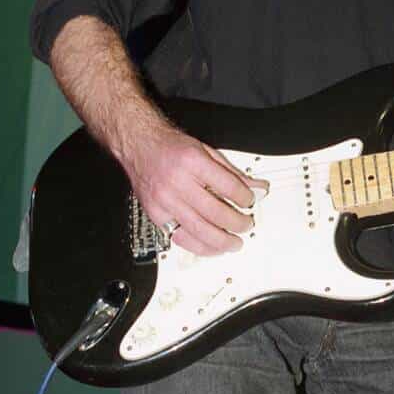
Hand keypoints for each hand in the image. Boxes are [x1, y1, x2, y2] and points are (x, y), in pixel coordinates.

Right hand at [122, 116, 267, 255]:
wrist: (139, 146)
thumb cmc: (170, 147)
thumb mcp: (206, 150)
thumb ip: (231, 172)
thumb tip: (255, 188)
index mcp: (193, 162)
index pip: (228, 186)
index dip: (245, 197)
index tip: (251, 201)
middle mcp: (178, 182)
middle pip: (215, 212)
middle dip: (236, 223)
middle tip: (246, 224)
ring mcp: (165, 201)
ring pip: (198, 230)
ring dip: (221, 241)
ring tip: (234, 242)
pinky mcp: (156, 215)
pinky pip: (180, 238)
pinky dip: (199, 246)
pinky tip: (212, 247)